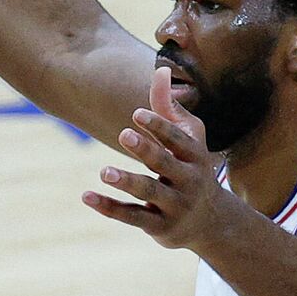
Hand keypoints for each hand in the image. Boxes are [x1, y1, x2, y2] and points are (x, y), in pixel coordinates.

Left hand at [83, 67, 223, 249]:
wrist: (210, 222)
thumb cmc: (191, 167)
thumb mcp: (188, 138)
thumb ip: (170, 106)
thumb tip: (161, 69)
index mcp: (196, 156)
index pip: (178, 140)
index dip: (159, 126)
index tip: (137, 113)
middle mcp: (189, 181)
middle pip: (165, 164)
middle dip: (146, 150)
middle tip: (123, 134)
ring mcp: (175, 206)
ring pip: (148, 192)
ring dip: (126, 181)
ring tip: (104, 171)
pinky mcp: (158, 226)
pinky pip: (132, 216)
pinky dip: (109, 207)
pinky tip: (86, 196)